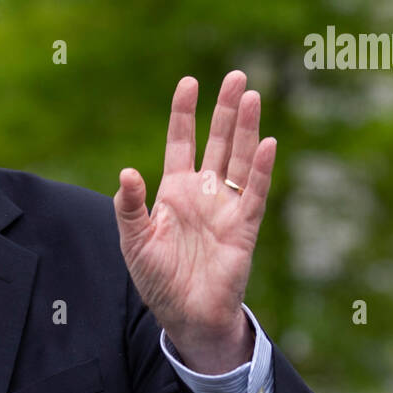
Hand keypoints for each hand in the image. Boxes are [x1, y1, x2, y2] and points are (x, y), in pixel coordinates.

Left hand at [113, 70, 275, 373]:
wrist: (186, 315)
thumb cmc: (157, 279)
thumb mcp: (134, 241)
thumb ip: (130, 207)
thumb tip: (127, 172)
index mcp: (174, 191)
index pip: (181, 142)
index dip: (185, 113)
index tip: (189, 82)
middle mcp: (203, 193)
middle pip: (216, 141)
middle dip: (224, 110)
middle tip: (235, 76)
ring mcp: (225, 207)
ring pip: (238, 159)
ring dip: (245, 129)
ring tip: (250, 95)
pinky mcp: (243, 227)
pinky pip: (253, 193)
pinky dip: (259, 169)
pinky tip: (266, 143)